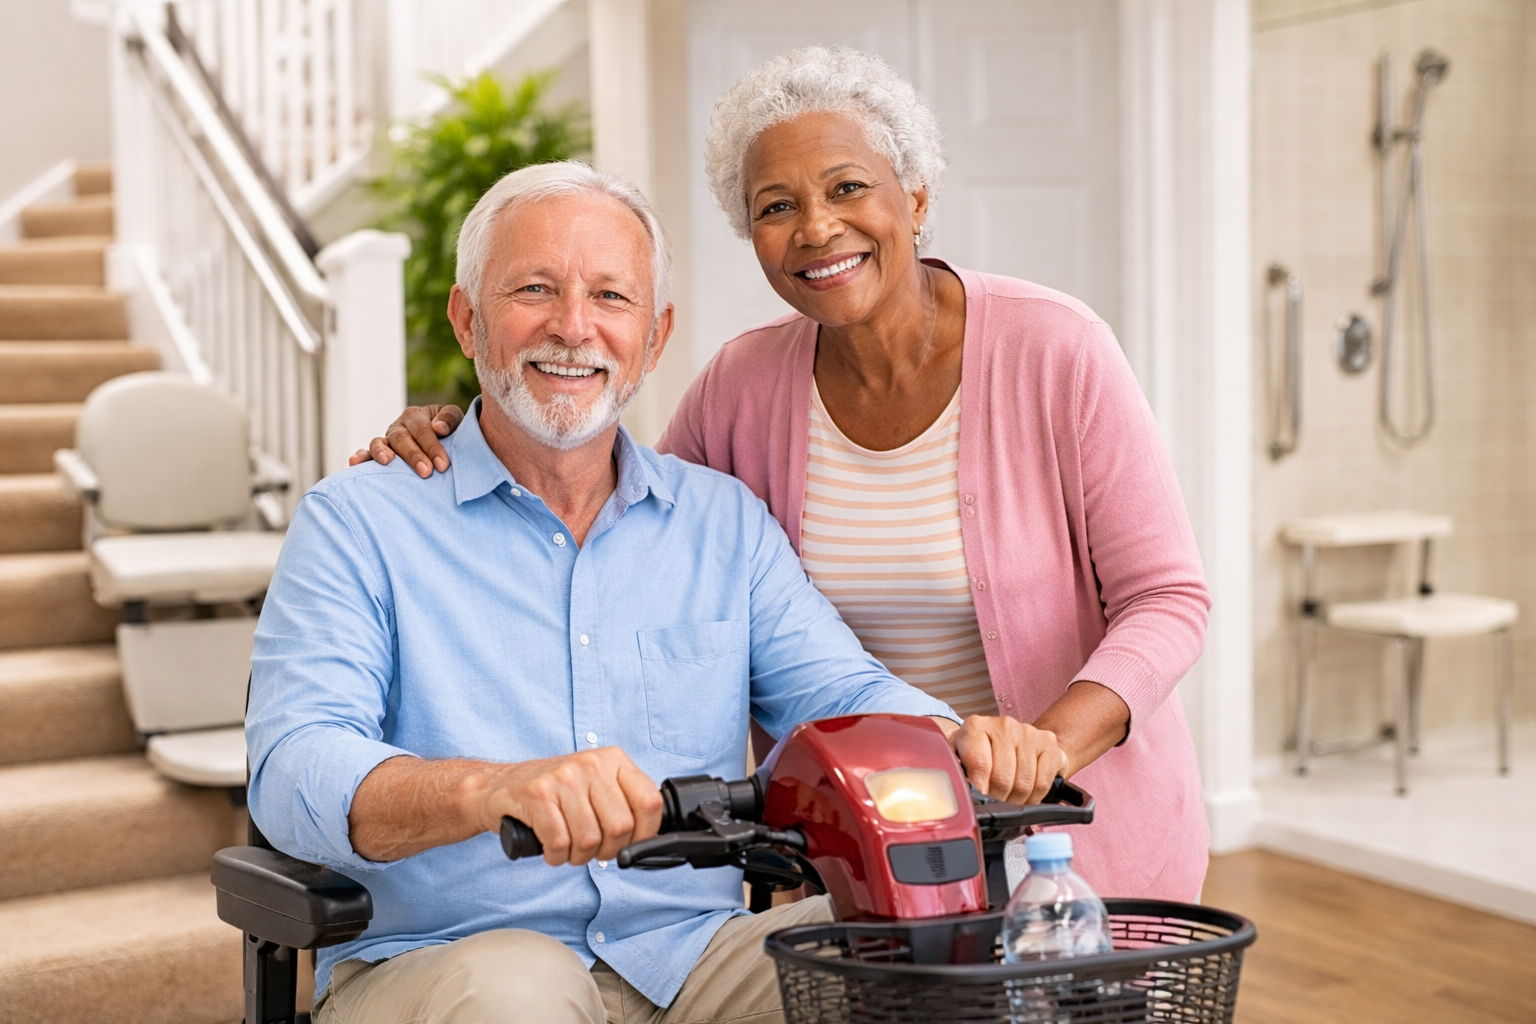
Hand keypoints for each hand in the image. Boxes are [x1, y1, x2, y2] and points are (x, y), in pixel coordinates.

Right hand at [348, 404, 464, 477]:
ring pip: (379, 442)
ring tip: (387, 461)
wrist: (443, 442)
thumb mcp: (454, 421)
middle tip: (426, 472)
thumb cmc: (449, 432)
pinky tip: (354, 462)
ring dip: (382, 452)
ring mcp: (387, 440)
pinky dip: (360, 456)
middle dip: (414, 455)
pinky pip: (366, 453)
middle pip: (402, 438)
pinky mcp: (378, 453)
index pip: (423, 429)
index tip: (443, 465)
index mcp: (417, 416)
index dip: (432, 447)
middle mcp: (399, 426)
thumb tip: (439, 427)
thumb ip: (449, 419)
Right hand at [470, 748, 663, 866]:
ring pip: (589, 839)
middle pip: (620, 827)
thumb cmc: (554, 792)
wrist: (499, 786)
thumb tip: (651, 837)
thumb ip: (624, 802)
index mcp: (613, 760)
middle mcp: (590, 763)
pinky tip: (551, 848)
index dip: (645, 834)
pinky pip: (560, 843)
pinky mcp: (537, 795)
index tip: (631, 844)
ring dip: (578, 856)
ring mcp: (563, 778)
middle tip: (592, 849)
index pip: (649, 802)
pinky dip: (556, 856)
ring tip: (568, 847)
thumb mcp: (595, 785)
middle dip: (607, 850)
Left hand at [941, 715, 1067, 804]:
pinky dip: (1034, 797)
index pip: (979, 764)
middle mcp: (1003, 725)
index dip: (980, 788)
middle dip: (998, 798)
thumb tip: (958, 791)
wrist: (1009, 738)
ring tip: (1008, 797)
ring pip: (1024, 784)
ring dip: (1016, 800)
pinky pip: (1043, 782)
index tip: (979, 797)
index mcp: (975, 727)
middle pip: (1002, 778)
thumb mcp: (959, 758)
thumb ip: (955, 771)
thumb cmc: (980, 752)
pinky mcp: (1048, 742)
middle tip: (995, 799)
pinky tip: (1026, 793)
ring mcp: (1028, 732)